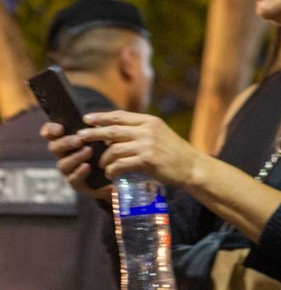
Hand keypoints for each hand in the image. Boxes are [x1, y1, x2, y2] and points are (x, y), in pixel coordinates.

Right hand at [39, 121, 110, 198]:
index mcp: (67, 142)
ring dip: (75, 156)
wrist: (118, 177)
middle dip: (65, 142)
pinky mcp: (77, 184)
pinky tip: (87, 166)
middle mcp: (64, 156)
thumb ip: (94, 130)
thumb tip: (92, 118)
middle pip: (54, 148)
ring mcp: (69, 170)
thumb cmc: (107, 153)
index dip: (50, 130)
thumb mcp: (102, 138)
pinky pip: (73, 179)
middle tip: (79, 139)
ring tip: (89, 151)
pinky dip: (79, 172)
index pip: (50, 134)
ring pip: (63, 164)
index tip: (59, 129)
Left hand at [76, 111, 201, 186]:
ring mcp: (147, 145)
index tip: (87, 119)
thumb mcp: (159, 134)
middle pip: (113, 130)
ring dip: (104, 158)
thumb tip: (113, 132)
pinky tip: (110, 173)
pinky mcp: (147, 160)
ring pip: (115, 149)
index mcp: (150, 121)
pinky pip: (121, 164)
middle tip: (80, 136)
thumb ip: (140, 130)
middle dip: (94, 133)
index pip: (120, 116)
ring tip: (101, 164)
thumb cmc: (174, 152)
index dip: (101, 117)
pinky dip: (112, 169)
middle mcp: (148, 130)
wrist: (192, 166)